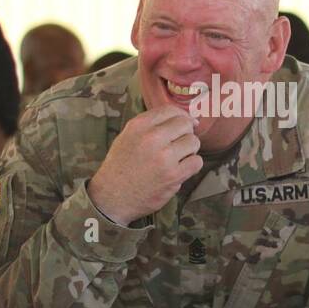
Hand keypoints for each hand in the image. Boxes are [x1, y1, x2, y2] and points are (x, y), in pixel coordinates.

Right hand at [88, 106, 202, 225]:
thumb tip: (184, 118)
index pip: (170, 110)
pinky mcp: (173, 175)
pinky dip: (192, 165)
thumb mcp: (127, 137)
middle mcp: (152, 138)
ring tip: (178, 158)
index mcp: (139, 125)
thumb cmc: (120, 167)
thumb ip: (151, 125)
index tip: (184, 125)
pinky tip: (181, 169)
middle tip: (179, 144)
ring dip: (190, 150)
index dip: (181, 116)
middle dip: (186, 133)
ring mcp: (164, 157)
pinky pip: (196, 162)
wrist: (112, 197)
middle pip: (185, 124)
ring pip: (193, 142)